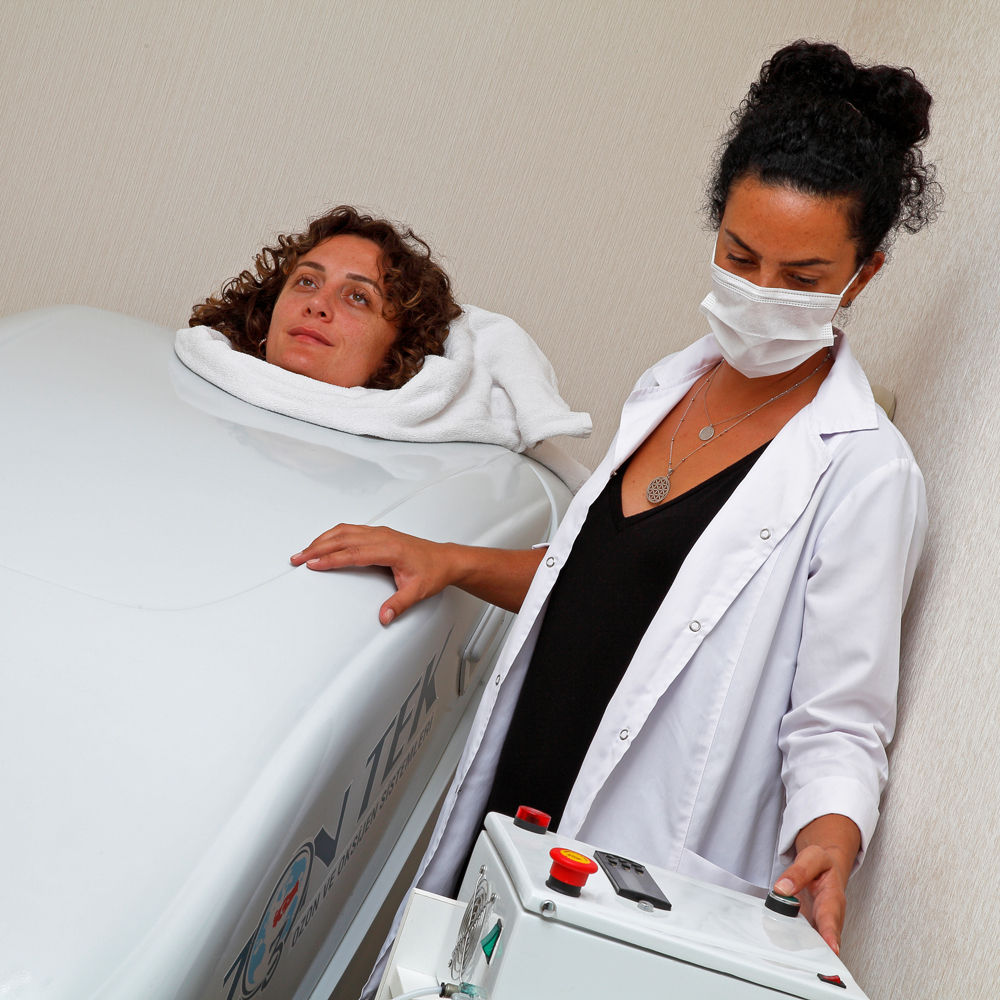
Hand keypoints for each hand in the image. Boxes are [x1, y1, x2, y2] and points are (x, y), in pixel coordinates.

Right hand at [290, 525, 543, 622]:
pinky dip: (333, 535)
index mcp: (389, 549)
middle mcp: (383, 536)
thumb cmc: (433, 571)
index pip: (353, 553)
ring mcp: (380, 532)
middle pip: (343, 539)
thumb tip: (384, 617)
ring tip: (304, 550)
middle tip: (298, 557)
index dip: (331, 559)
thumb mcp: (417, 591)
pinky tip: (323, 542)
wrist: (445, 559)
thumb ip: (399, 604)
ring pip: (344, 531)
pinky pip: (351, 529)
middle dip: (317, 547)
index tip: (313, 563)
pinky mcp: (378, 533)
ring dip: (322, 539)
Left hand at [772, 814, 860, 954]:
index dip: (831, 933)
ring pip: (813, 942)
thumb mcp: (813, 858)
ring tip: (793, 960)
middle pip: (824, 938)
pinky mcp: (808, 927)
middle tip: (813, 963)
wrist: (825, 869)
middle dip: (820, 951)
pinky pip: (801, 937)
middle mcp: (828, 916)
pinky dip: (793, 944)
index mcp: (833, 898)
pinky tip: (782, 949)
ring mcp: (818, 924)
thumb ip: (798, 872)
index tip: (832, 947)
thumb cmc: (822, 866)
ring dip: (804, 951)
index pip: (831, 917)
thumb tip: (782, 888)